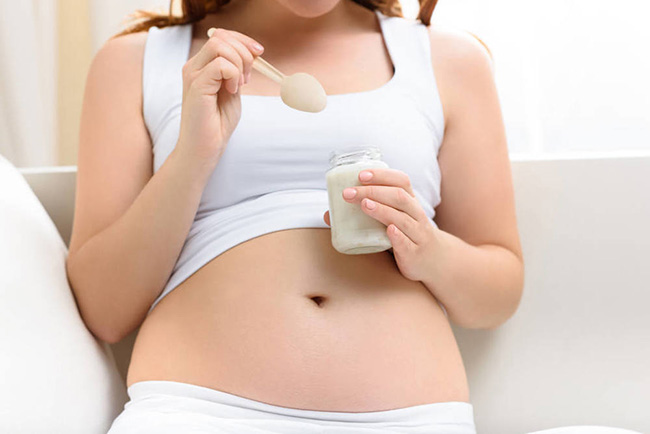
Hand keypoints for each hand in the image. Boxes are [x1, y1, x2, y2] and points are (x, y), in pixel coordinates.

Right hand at [176, 28, 263, 165]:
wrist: (205, 148)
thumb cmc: (218, 123)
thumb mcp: (232, 90)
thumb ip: (237, 71)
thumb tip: (251, 52)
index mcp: (201, 65)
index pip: (220, 35)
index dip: (243, 40)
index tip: (259, 54)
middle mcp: (193, 66)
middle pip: (220, 36)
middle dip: (243, 53)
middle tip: (247, 78)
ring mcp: (192, 74)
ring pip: (220, 45)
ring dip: (238, 63)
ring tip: (239, 85)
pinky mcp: (196, 85)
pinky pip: (221, 65)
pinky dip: (233, 75)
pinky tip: (232, 91)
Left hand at [323, 168, 440, 281]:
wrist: (434, 261)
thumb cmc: (406, 236)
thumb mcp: (390, 221)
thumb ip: (365, 215)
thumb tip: (329, 215)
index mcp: (410, 203)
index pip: (401, 181)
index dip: (382, 175)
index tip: (361, 174)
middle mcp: (416, 215)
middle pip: (399, 197)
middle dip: (374, 191)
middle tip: (349, 193)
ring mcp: (417, 234)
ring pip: (403, 219)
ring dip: (383, 210)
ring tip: (364, 205)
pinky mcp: (415, 253)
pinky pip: (408, 243)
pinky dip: (398, 236)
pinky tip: (388, 230)